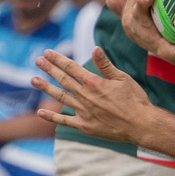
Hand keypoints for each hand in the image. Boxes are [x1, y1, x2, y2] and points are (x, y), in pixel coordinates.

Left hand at [32, 47, 155, 144]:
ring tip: (33, 79)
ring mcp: (83, 112)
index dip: (58, 60)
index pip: (71, 68)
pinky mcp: (84, 126)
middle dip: (49, 69)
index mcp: (94, 83)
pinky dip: (52, 116)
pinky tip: (40, 111)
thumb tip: (94, 48)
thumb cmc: (135, 100)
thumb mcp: (123, 78)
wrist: (141, 125)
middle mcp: (85, 96)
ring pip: (61, 97)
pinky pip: (64, 120)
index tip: (47, 53)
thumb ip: (105, 65)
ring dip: (46, 88)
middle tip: (37, 60)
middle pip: (63, 80)